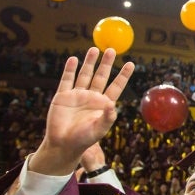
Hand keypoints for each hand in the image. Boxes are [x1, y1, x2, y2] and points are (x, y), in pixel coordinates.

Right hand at [30, 48, 133, 175]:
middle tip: (111, 49)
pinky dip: (70, 69)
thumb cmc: (83, 140)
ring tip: (94, 49)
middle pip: (101, 76)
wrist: (62, 144)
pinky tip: (74, 59)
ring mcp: (77, 95)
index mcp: (103, 104)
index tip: (131, 63)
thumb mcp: (99, 129)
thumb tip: (113, 104)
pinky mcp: (63, 96)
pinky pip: (67, 79)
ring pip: (85, 74)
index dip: (123, 75)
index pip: (116, 86)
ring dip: (89, 62)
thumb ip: (107, 117)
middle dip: (106, 63)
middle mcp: (91, 97)